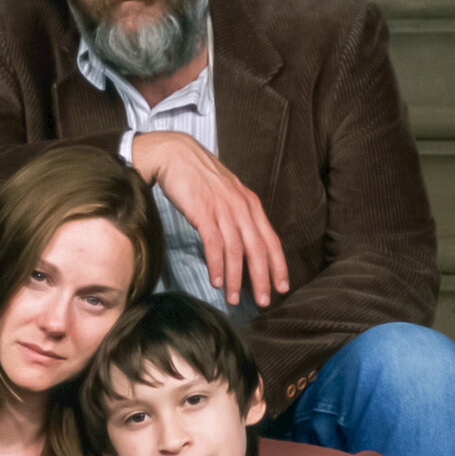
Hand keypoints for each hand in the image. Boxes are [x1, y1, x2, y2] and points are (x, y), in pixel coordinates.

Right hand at [131, 131, 289, 306]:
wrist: (173, 154)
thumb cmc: (196, 176)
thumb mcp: (225, 193)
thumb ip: (235, 214)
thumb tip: (239, 240)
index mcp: (250, 204)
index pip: (271, 240)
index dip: (278, 265)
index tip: (281, 286)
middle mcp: (241, 207)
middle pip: (258, 249)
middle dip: (262, 278)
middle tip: (263, 301)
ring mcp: (223, 209)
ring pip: (237, 250)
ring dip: (236, 277)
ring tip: (233, 297)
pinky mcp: (203, 211)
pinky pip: (214, 243)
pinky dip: (217, 264)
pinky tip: (216, 280)